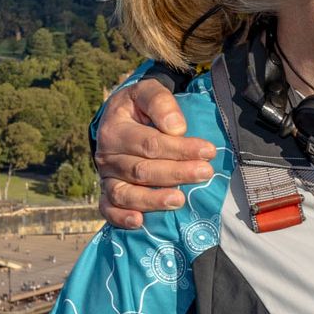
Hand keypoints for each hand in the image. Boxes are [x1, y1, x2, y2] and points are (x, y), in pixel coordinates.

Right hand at [94, 79, 217, 228]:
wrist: (121, 118)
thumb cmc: (139, 106)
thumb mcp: (148, 91)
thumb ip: (160, 102)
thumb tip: (176, 128)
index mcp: (115, 129)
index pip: (150, 143)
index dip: (180, 149)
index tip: (208, 151)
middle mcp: (107, 156)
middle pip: (142, 170)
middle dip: (176, 173)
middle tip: (205, 173)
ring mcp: (106, 177)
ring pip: (126, 193)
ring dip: (153, 199)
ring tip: (179, 200)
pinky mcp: (107, 194)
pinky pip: (108, 210)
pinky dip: (121, 218)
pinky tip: (139, 222)